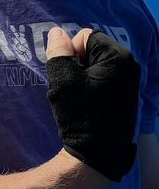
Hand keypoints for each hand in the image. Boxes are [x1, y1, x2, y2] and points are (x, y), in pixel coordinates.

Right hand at [45, 27, 140, 181]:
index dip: (71, 52)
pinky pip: (104, 79)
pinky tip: (88, 105)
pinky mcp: (127, 96)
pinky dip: (92, 86)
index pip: (86, 36)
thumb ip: (58, 52)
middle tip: (73, 87)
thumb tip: (57, 32)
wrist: (97, 155)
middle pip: (93, 49)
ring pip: (97, 65)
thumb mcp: (63, 80)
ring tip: (79, 98)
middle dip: (78, 63)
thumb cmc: (80, 115)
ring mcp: (131, 82)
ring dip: (83, 76)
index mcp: (118, 57)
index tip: (69, 75)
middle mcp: (130, 66)